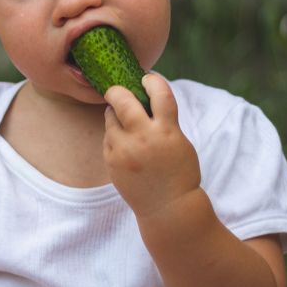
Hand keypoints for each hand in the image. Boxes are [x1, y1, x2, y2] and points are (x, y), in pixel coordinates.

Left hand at [103, 73, 200, 218]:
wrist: (168, 207)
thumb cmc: (178, 171)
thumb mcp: (179, 141)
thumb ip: (164, 120)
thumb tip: (144, 95)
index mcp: (167, 130)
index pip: (160, 92)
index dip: (152, 81)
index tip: (147, 79)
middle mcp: (144, 138)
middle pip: (122, 100)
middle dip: (116, 91)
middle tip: (115, 90)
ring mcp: (125, 150)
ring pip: (110, 119)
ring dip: (115, 115)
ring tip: (123, 121)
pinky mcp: (111, 161)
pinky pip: (108, 138)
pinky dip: (114, 136)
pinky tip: (124, 144)